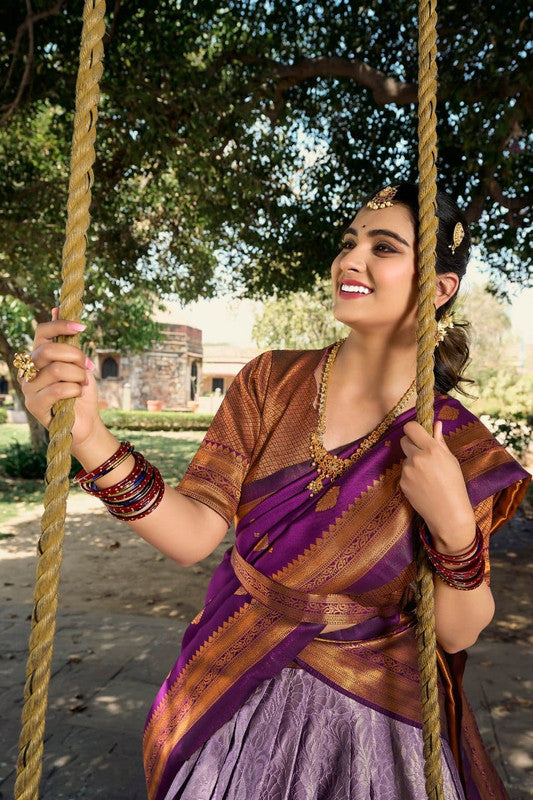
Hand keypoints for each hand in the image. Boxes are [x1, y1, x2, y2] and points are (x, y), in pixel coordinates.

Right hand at [20, 309, 102, 447]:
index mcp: (37, 357)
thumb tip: (56, 308)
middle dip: (75, 356)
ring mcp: (28, 388)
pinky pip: (58, 389)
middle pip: (49, 350)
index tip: (83, 328)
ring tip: (84, 384)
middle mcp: (28, 370)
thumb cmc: (81, 393)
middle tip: (87, 366)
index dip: (61, 326)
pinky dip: (74, 390)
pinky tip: (78, 394)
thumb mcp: (79, 363)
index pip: (42, 332)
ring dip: (78, 376)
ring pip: (57, 370)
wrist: (86, 423)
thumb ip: (67, 341)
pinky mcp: (34, 405)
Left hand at [399, 420, 475, 551]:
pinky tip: (423, 486)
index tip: (417, 432)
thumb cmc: (454, 485)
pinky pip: (404, 473)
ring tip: (428, 476)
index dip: (413, 429)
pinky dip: (411, 476)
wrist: (448, 513)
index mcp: (431, 449)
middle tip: (423, 454)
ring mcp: (407, 471)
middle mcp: (416, 458)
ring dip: (413, 463)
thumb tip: (437, 424)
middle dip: (412, 444)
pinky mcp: (402, 482)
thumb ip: (440, 441)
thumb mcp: (451, 460)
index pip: (411, 427)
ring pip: (406, 458)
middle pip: (404, 440)